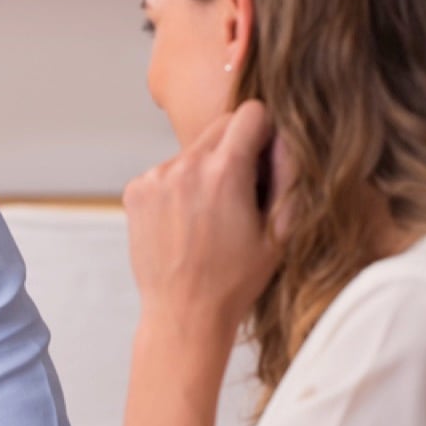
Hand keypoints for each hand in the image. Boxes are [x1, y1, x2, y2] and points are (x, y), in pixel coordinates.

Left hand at [122, 100, 293, 335]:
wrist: (183, 313)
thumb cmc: (236, 279)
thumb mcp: (281, 230)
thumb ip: (289, 173)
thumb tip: (285, 135)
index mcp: (225, 171)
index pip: (251, 112)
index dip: (265, 133)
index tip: (266, 161)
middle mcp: (184, 166)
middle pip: (220, 126)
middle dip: (237, 149)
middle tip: (242, 193)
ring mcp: (154, 178)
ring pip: (192, 151)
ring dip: (206, 170)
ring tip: (211, 216)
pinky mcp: (135, 191)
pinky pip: (167, 171)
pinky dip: (179, 187)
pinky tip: (186, 222)